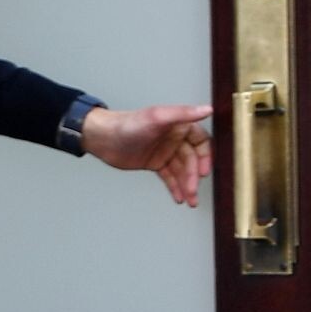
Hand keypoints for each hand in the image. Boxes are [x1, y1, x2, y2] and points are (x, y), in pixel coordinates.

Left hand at [81, 104, 212, 206]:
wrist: (102, 139)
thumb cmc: (128, 125)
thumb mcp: (157, 118)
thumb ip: (183, 114)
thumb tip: (207, 110)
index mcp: (178, 125)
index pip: (201, 141)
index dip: (205, 157)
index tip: (204, 171)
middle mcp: (174, 138)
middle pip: (192, 160)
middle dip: (193, 177)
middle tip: (193, 191)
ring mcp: (165, 151)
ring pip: (182, 171)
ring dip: (187, 185)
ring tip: (190, 201)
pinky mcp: (155, 163)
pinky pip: (170, 176)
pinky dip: (175, 187)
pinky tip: (179, 198)